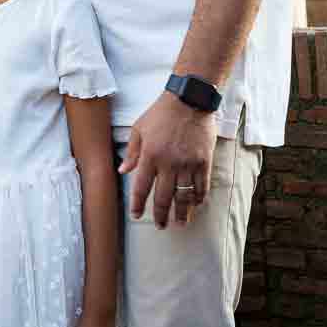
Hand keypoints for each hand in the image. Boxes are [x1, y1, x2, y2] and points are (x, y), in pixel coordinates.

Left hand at [119, 91, 216, 227]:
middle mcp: (168, 163)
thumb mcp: (139, 128)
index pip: (141, 187)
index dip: (138, 204)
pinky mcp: (203, 161)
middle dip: (161, 215)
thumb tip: (123, 170)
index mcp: (150, 155)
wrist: (188, 100)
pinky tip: (196, 206)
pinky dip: (199, 198)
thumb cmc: (161, 113)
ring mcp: (187, 163)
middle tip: (161, 226)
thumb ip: (132, 152)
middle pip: (163, 197)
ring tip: (180, 223)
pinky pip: (202, 186)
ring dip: (182, 213)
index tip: (137, 215)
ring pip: (184, 196)